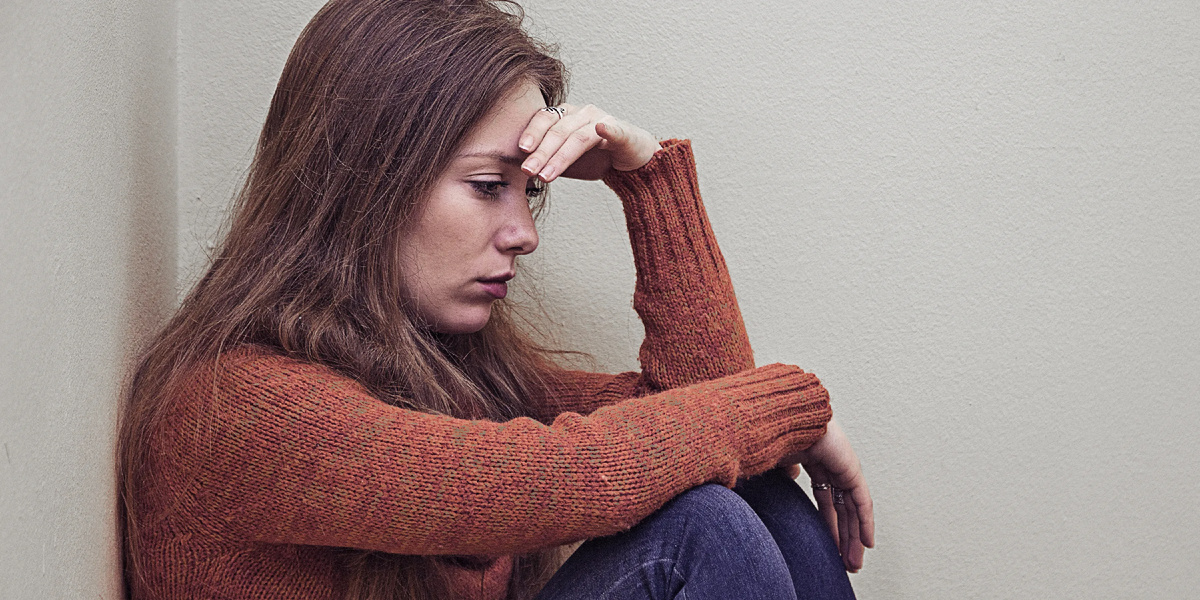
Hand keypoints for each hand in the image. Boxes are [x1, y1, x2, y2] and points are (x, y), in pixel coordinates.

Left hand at [518, 104, 658, 181]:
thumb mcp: (565, 161)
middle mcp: (583, 113)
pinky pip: (615, 130)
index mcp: (566, 116)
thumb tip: (517, 171)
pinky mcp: (623, 133)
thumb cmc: (596, 159)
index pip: (544, 119)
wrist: (631, 162)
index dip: (532, 132)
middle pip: (558, 131)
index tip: (520, 150)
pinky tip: (603, 130)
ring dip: (561, 156)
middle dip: (541, 152)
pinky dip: (609, 130)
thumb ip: (545, 161)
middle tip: (528, 170)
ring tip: (548, 175)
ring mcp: (604, 121)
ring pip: (579, 137)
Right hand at [779, 418, 874, 571]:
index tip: (829, 546)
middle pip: (841, 508)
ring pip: (852, 509)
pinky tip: (867, 543)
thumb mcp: (775, 457)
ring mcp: (842, 464)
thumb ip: (785, 468)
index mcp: (812, 457)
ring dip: (854, 537)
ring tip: (853, 562)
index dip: (828, 524)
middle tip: (845, 562)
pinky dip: (865, 523)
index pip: (825, 498)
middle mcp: (831, 462)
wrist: (778, 415)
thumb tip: (790, 477)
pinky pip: (861, 501)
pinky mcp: (850, 467)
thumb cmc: (771, 430)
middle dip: (843, 537)